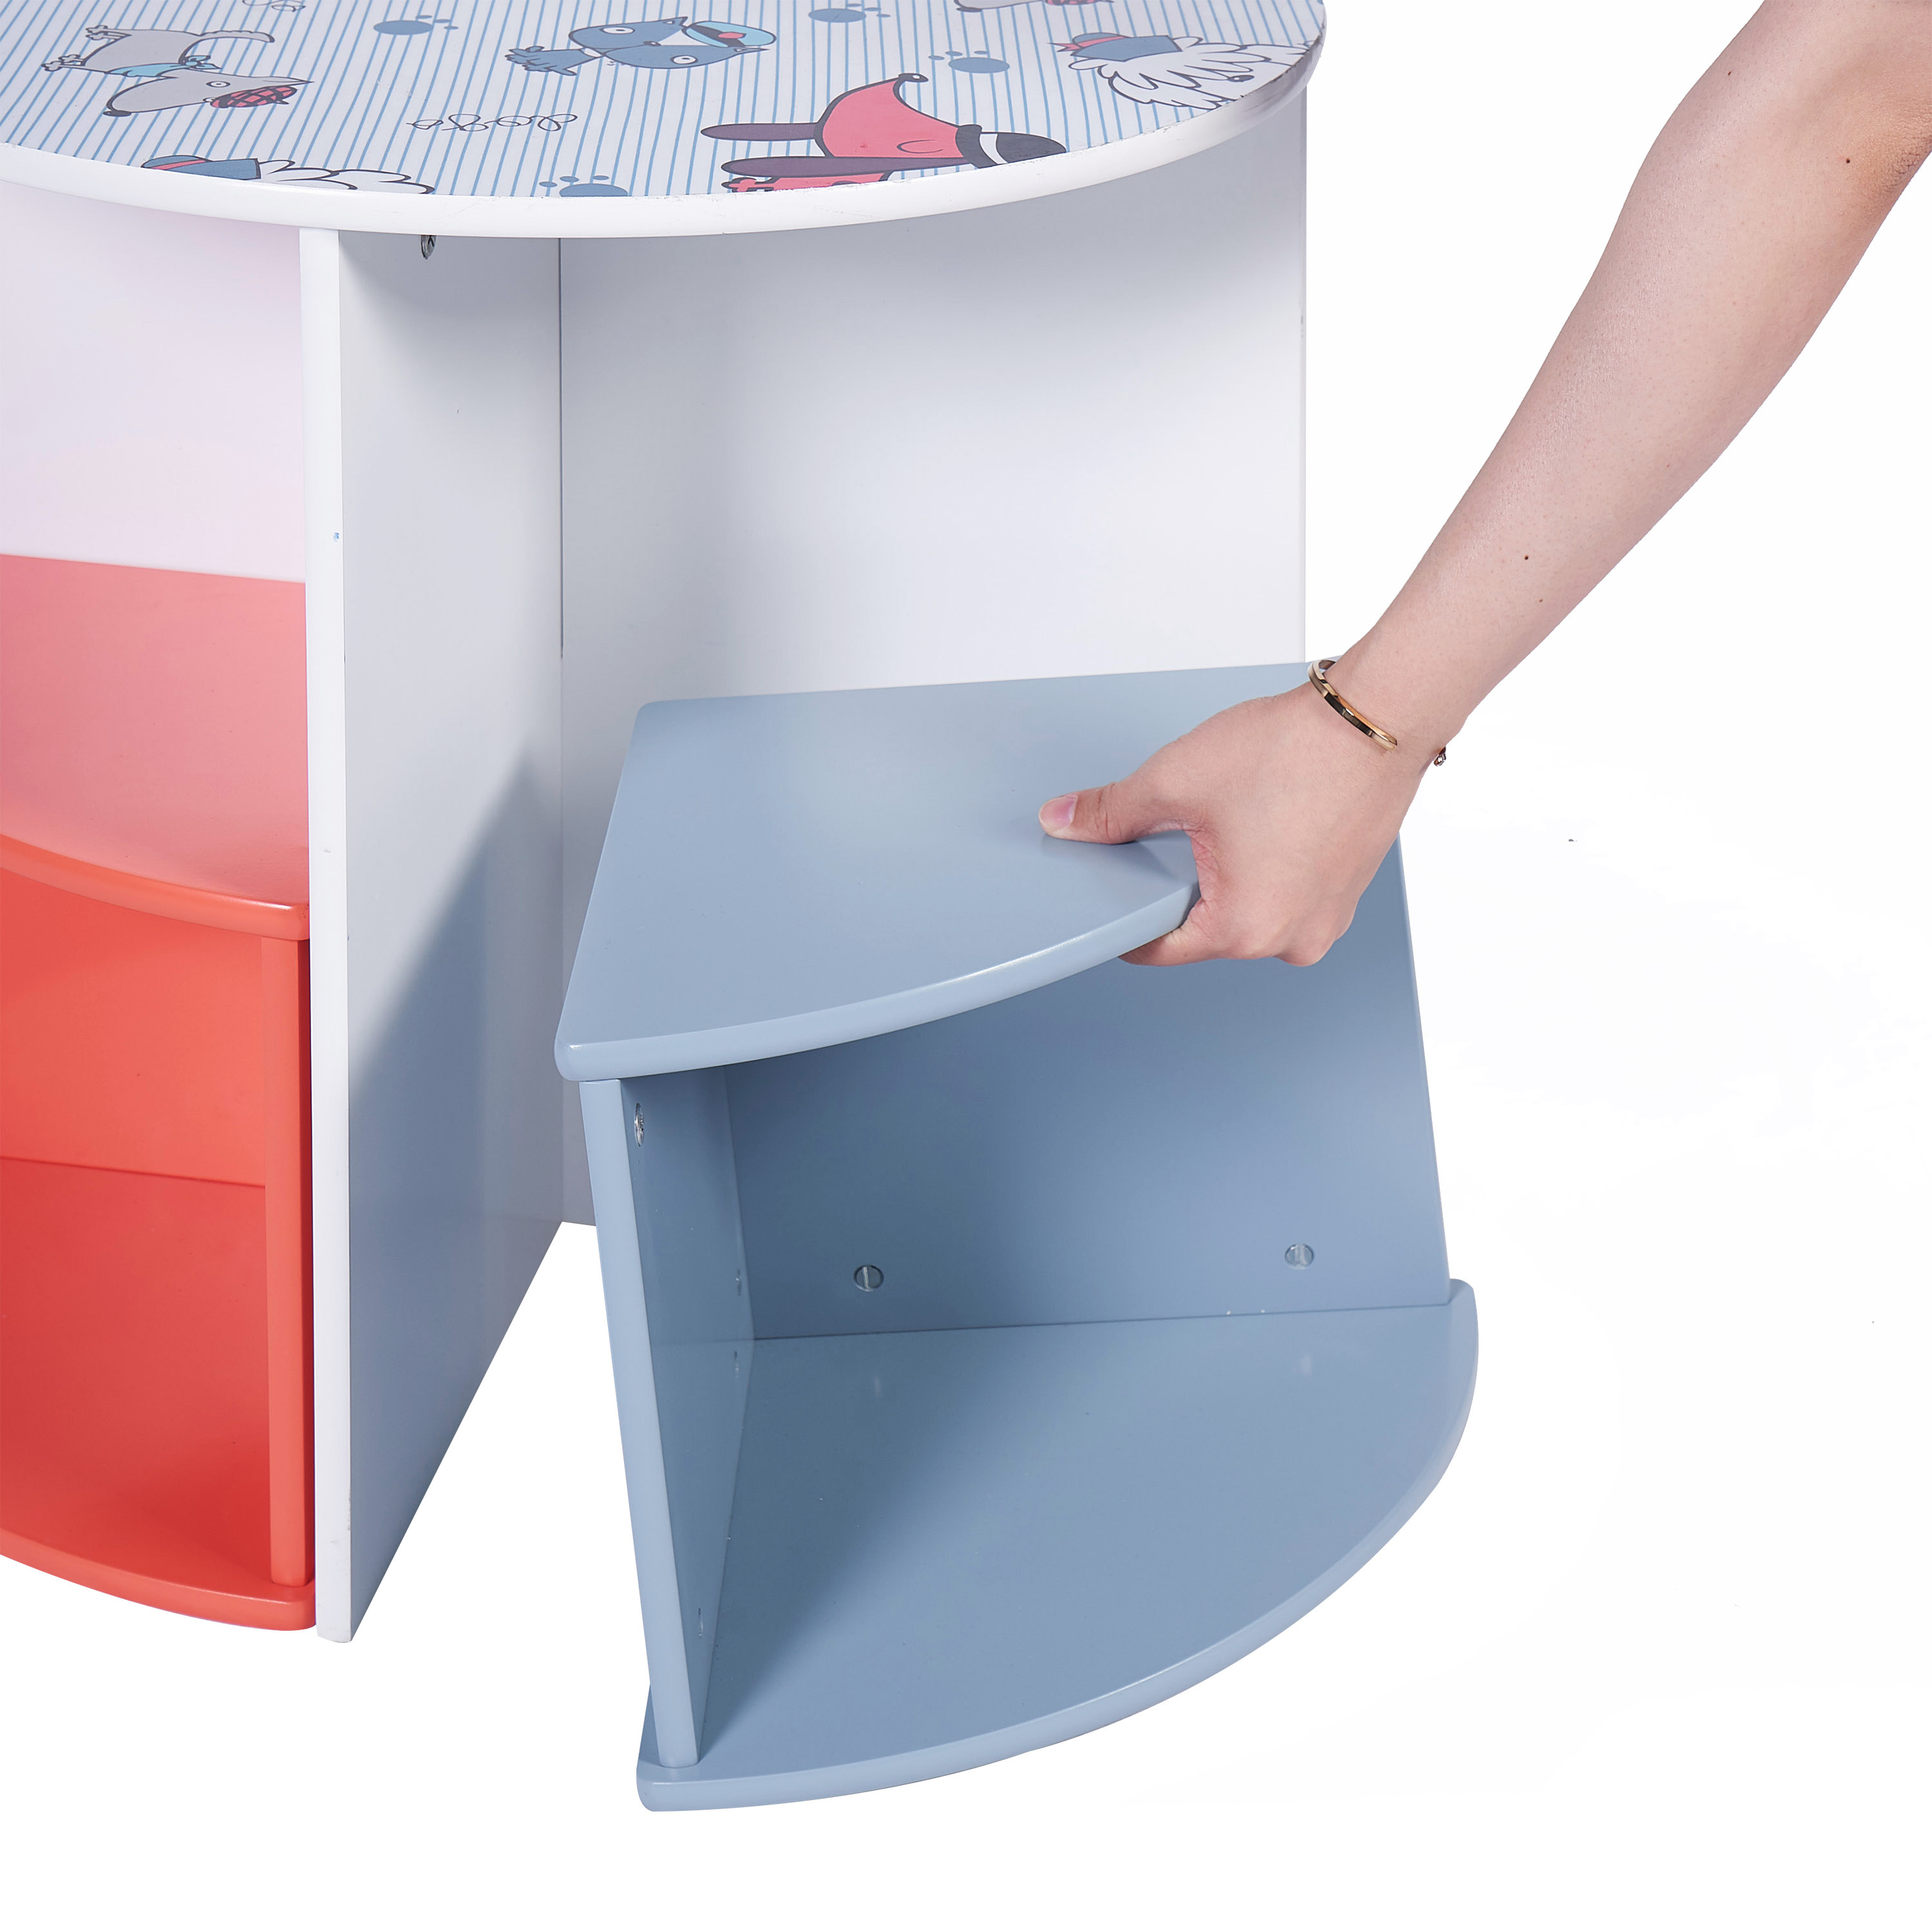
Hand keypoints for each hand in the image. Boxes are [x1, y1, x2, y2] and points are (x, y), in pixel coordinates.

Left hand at [1037, 680, 1436, 966]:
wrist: (1378, 716)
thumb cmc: (1296, 751)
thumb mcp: (1177, 780)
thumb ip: (1111, 813)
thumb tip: (1064, 822)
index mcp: (1245, 930)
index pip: (1158, 950)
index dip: (1125, 918)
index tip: (1113, 893)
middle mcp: (1292, 940)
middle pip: (1205, 931)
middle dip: (1181, 887)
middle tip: (1179, 833)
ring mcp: (1326, 920)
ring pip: (1248, 912)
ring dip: (1227, 877)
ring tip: (1230, 821)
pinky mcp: (1346, 895)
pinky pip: (1286, 895)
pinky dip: (1265, 868)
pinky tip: (1261, 823)